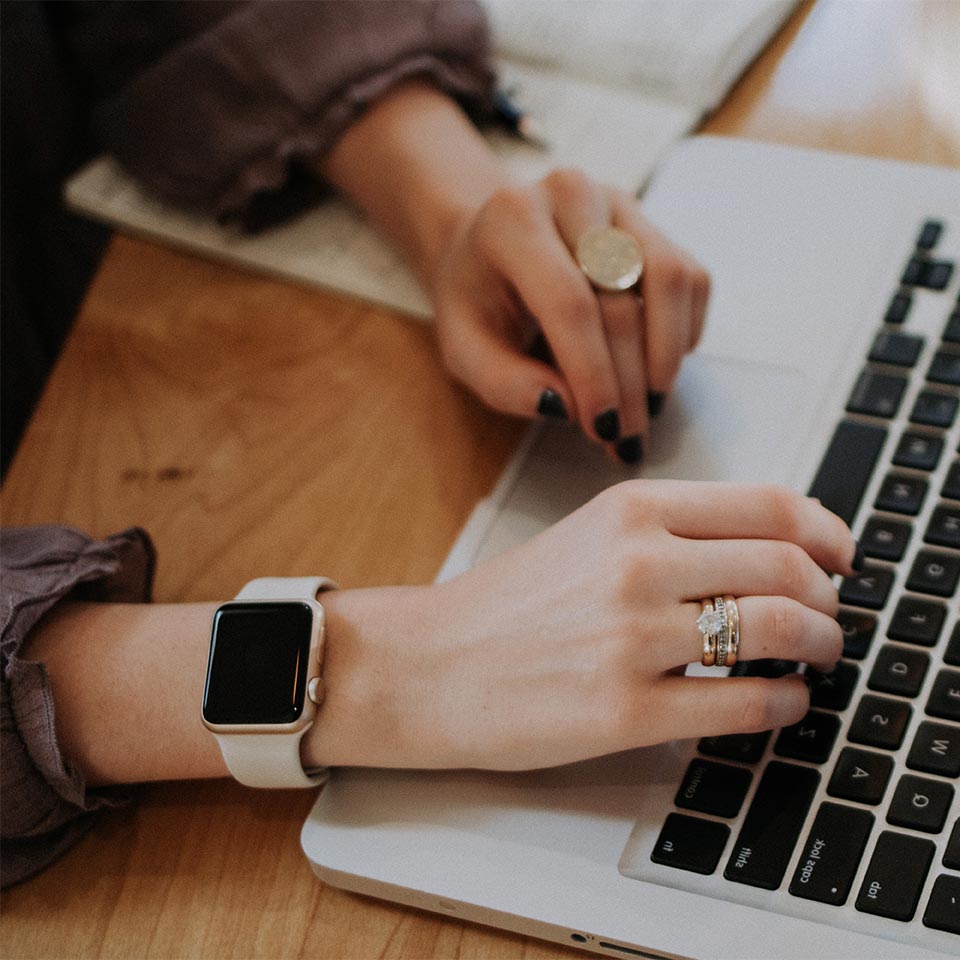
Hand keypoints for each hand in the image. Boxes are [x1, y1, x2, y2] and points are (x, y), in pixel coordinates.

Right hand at [312, 482, 856, 770]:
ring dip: (820, 647)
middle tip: (828, 616)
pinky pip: (745, 705)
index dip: (827, 532)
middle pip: (788, 567)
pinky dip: (786, 704)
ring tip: (815, 658)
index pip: (770, 505)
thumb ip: (671, 532)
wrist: (428, 665)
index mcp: (630, 510)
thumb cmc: (505, 604)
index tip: (841, 556)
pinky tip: (781, 702)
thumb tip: (768, 547)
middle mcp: (638, 563)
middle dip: (828, 597)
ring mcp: (633, 638)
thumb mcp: (586, 537)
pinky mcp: (626, 711)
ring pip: (780, 631)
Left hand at [429, 169, 709, 461]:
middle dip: (629, 383)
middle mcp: (570, 195)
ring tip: (649, 407)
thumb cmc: (476, 301)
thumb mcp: (465, 349)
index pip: (568, 302)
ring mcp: (618, 202)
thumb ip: (505, 382)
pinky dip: (683, 332)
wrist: (488, 245)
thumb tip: (566, 407)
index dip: (593, 373)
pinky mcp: (651, 221)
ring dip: (667, 356)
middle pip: (620, 300)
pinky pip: (690, 279)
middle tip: (627, 439)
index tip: (604, 428)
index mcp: (512, 221)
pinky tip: (655, 367)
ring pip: (670, 280)